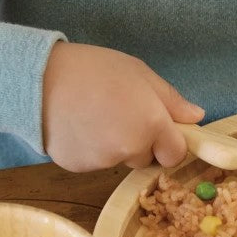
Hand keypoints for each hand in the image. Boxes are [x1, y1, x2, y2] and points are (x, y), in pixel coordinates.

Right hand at [42, 42, 203, 171]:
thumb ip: (170, 100)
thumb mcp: (139, 73)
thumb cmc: (92, 69)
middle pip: (146, 158)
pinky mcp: (78, 167)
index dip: (169, 142)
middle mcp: (130, 149)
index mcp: (151, 125)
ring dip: (113, 145)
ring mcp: (103, 161)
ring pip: (118, 159)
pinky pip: (94, 163)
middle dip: (139, 142)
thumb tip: (196, 117)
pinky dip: (89, 149)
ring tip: (93, 114)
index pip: (175, 153)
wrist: (39, 78)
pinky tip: (77, 125)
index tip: (157, 127)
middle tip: (118, 112)